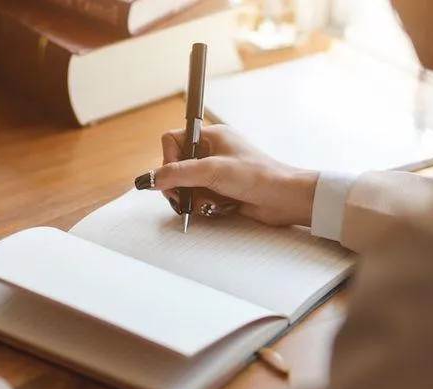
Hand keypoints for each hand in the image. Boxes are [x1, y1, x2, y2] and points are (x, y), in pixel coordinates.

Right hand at [135, 124, 318, 226]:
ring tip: (210, 204)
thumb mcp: (212, 171)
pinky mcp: (222, 191)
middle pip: (176, 168)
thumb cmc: (257, 176)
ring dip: (194, 199)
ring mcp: (217, 172)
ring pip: (186, 186)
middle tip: (186, 199)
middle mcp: (212, 152)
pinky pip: (199, 199)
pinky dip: (205, 206)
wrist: (285, 199)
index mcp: (211, 136)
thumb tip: (147, 179)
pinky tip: (220, 208)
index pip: (172, 141)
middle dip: (180, 186)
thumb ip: (176, 174)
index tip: (175, 177)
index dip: (168, 160)